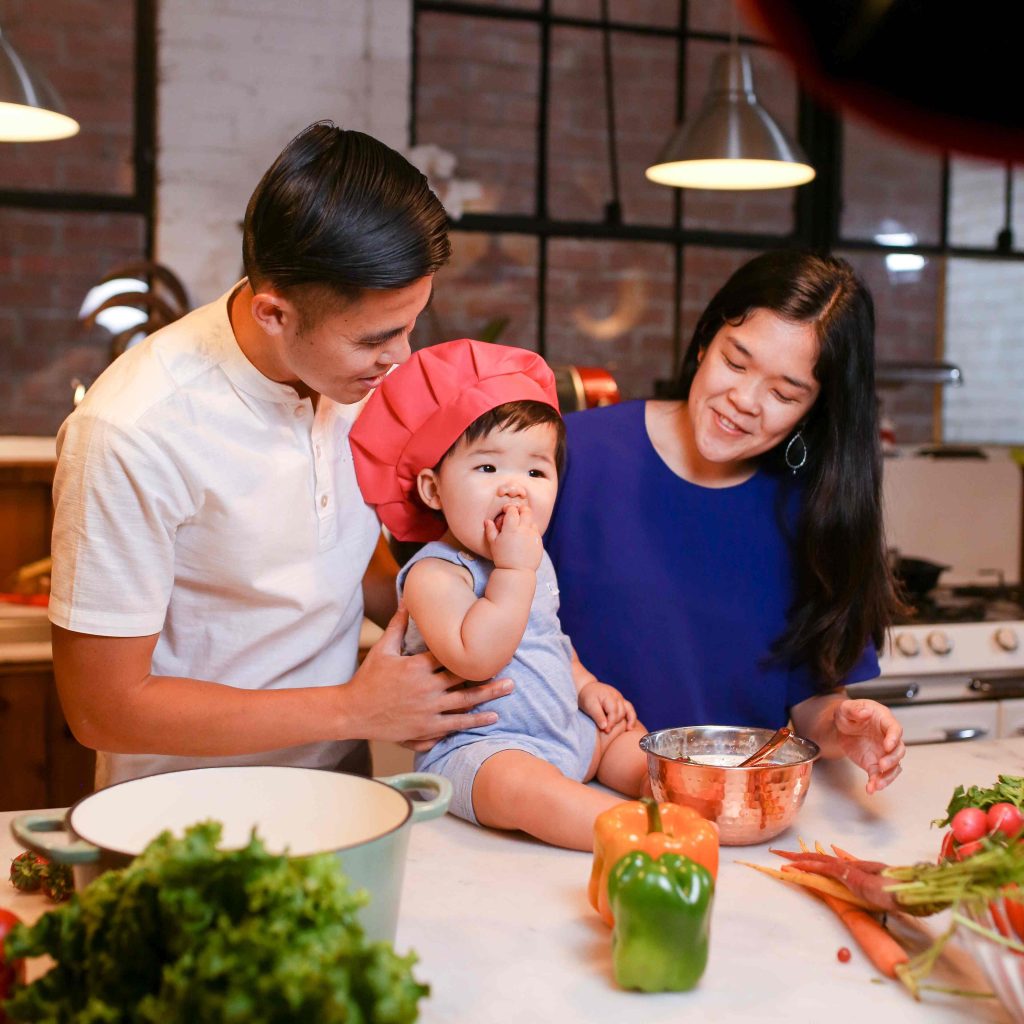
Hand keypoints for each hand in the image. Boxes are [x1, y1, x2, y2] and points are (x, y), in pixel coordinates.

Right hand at [341, 605, 513, 743]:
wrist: (353, 711)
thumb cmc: (368, 679)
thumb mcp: (383, 649)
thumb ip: (398, 625)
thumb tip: (407, 601)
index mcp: (417, 666)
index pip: (449, 655)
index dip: (470, 650)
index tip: (490, 644)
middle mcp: (426, 688)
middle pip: (464, 678)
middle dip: (489, 673)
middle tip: (512, 667)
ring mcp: (428, 709)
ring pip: (465, 701)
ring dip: (489, 695)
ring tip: (509, 688)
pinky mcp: (426, 728)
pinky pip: (455, 724)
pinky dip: (475, 720)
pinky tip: (492, 716)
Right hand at [485, 503, 542, 571]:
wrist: (516, 571)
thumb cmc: (502, 558)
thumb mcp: (493, 544)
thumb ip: (490, 530)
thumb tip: (487, 521)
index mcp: (511, 529)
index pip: (512, 510)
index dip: (509, 508)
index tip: (506, 510)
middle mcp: (524, 530)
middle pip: (526, 511)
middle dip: (521, 509)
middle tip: (517, 512)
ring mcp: (533, 535)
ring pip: (532, 521)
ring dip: (526, 520)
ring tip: (520, 526)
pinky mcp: (539, 542)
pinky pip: (536, 531)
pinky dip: (531, 530)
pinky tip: (525, 537)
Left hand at [578, 680, 636, 731]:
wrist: (588, 687)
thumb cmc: (587, 697)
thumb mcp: (589, 706)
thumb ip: (598, 716)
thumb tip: (605, 727)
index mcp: (609, 696)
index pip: (613, 712)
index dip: (611, 723)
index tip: (605, 731)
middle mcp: (617, 696)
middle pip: (621, 713)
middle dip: (616, 723)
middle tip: (607, 731)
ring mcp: (621, 698)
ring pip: (628, 711)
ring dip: (627, 721)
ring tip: (626, 730)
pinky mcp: (621, 701)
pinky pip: (630, 709)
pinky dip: (631, 718)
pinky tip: (629, 727)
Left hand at [833, 698, 905, 793]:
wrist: (840, 727)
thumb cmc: (848, 714)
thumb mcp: (846, 708)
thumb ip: (855, 709)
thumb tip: (865, 712)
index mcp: (884, 721)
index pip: (895, 729)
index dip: (893, 738)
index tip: (887, 745)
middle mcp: (887, 738)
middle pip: (898, 750)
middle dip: (892, 759)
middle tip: (882, 765)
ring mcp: (883, 753)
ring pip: (893, 767)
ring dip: (888, 776)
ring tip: (878, 784)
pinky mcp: (874, 764)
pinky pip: (879, 775)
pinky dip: (876, 783)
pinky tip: (871, 789)